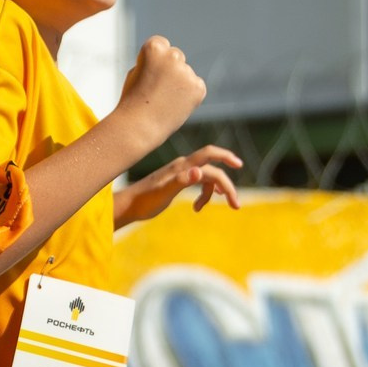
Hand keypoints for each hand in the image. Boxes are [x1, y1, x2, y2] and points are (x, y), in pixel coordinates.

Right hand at [114, 35, 206, 143]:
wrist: (139, 127)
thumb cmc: (132, 100)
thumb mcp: (136, 71)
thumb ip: (153, 61)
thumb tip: (169, 59)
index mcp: (154, 47)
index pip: (161, 44)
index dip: (154, 60)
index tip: (149, 73)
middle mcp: (173, 56)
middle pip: (176, 56)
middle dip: (169, 69)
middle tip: (157, 89)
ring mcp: (187, 72)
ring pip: (186, 72)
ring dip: (179, 82)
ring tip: (164, 100)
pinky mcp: (198, 87)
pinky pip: (196, 86)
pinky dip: (189, 95)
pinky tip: (175, 105)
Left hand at [116, 144, 242, 227]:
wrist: (127, 206)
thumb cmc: (144, 201)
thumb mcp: (163, 193)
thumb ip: (181, 181)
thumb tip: (199, 172)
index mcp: (182, 166)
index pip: (209, 156)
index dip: (226, 158)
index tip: (240, 166)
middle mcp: (182, 166)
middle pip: (212, 169)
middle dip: (226, 185)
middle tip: (235, 205)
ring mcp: (180, 173)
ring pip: (206, 178)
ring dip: (212, 193)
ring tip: (203, 210)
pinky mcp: (177, 182)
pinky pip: (198, 183)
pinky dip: (203, 194)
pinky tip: (197, 207)